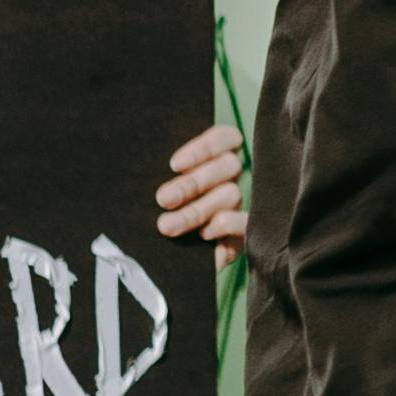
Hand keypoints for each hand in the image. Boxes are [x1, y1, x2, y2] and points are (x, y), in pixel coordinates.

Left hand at [156, 121, 247, 256]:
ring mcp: (242, 204)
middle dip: (192, 183)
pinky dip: (225, 224)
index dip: (204, 148)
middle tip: (162, 199)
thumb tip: (150, 164)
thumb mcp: (159, 190)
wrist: (160, 257)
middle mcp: (233, 177)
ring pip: (231, 194)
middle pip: (228, 165)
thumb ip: (161, 175)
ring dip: (196, 210)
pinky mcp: (244, 233)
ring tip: (166, 226)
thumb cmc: (157, 212)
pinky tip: (203, 234)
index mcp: (216, 157)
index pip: (225, 138)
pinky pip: (245, 222)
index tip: (173, 165)